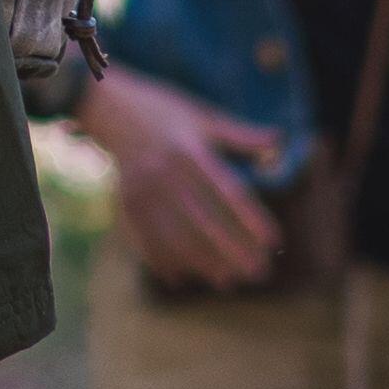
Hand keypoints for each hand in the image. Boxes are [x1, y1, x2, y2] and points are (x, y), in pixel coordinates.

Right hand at [74, 65, 288, 291]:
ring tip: (227, 281)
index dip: (252, 219)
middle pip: (205, 222)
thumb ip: (240, 135)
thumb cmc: (165, 111)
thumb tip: (279, 142)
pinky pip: (145, 239)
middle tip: (259, 273)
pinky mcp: (126, 202)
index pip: (229, 191)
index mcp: (191, 149)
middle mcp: (167, 171)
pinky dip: (164, 261)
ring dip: (203, 264)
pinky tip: (183, 278)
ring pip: (177, 237)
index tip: (274, 241)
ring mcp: (143, 189)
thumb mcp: (203, 116)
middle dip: (234, 251)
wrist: (108, 106)